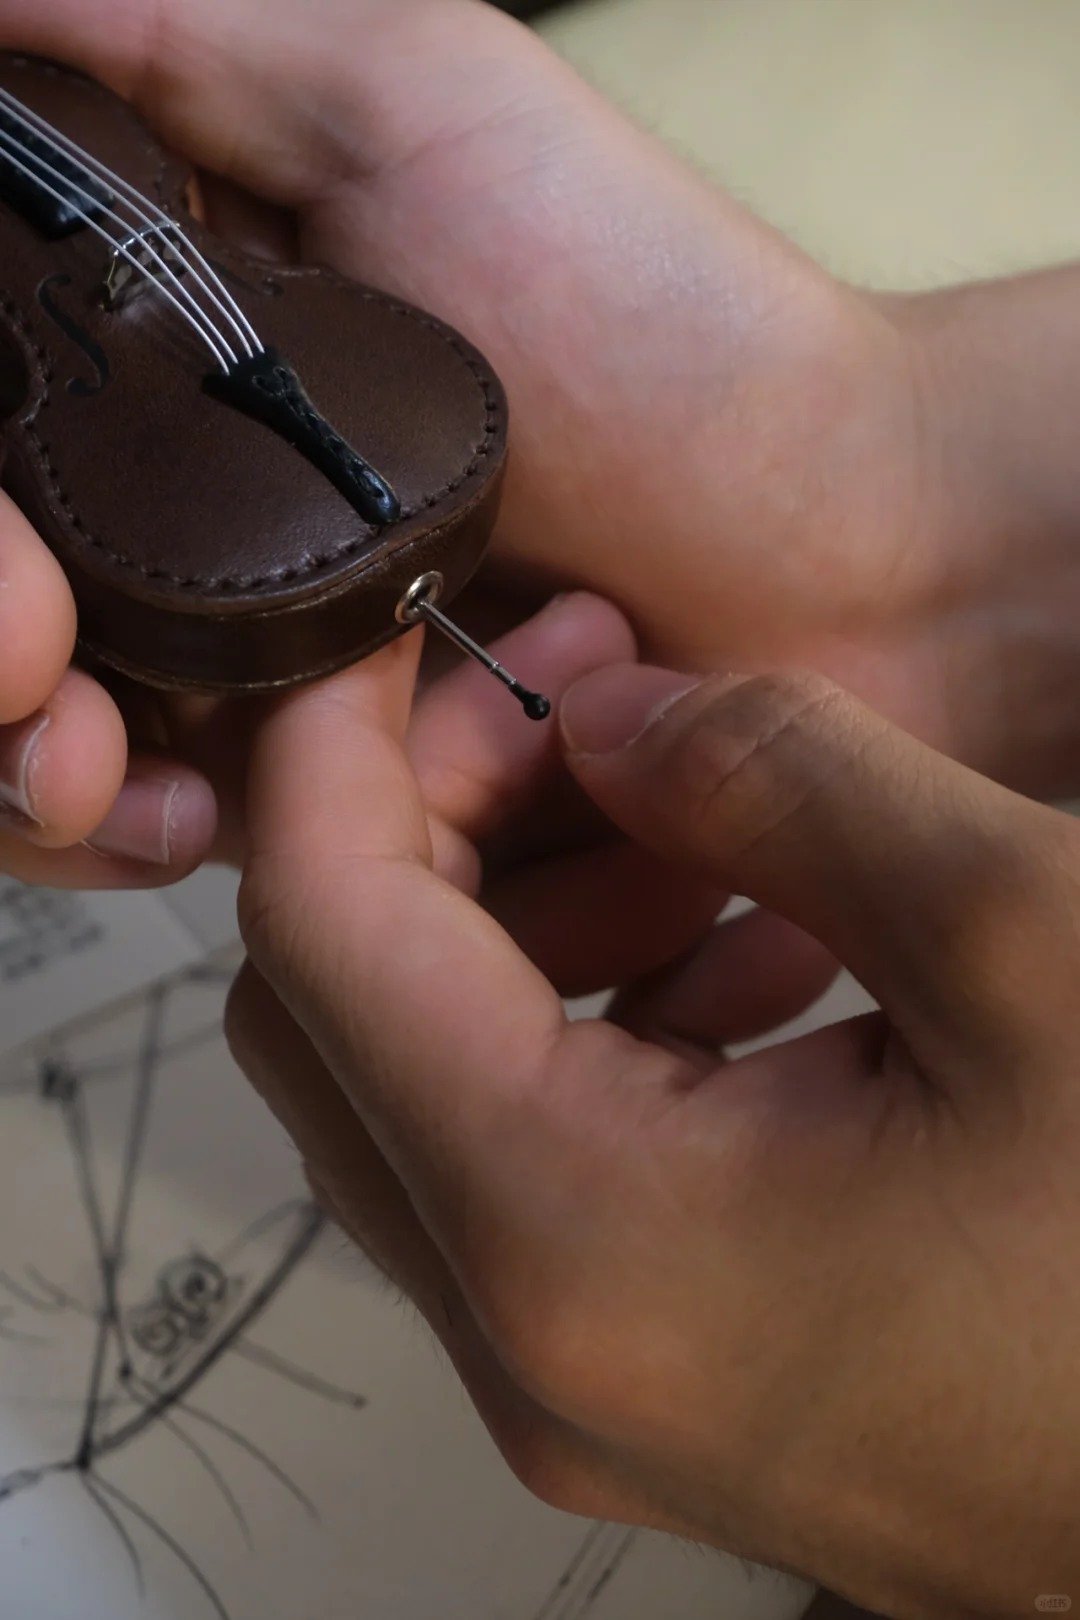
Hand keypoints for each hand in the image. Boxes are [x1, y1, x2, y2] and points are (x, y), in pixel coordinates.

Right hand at [4, 0, 1079, 894]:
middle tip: (74, 741)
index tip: (20, 625)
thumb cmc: (657, 321)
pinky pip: (280, 898)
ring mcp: (299, 706)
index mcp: (182, 397)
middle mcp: (217, 555)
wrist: (848, 536)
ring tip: (217, 791)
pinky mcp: (396, 827)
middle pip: (28, 677)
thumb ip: (180, 44)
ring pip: (113, 804)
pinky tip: (349, 839)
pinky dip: (289, 892)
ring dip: (115, 816)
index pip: (8, 504)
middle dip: (21, 736)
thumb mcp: (407, 104)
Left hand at [228, 642, 1079, 1619]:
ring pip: (433, 1086)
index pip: (322, 930)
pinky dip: (600, 1023)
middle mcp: (535, 1341)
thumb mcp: (1030, 940)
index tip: (408, 619)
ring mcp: (585, 1383)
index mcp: (577, 1234)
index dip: (339, 742)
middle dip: (435, 813)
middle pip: (345, 1011)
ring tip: (703, 820)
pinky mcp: (658, 1381)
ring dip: (529, 914)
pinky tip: (767, 953)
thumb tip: (611, 718)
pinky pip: (542, 1167)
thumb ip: (780, 784)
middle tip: (584, 695)